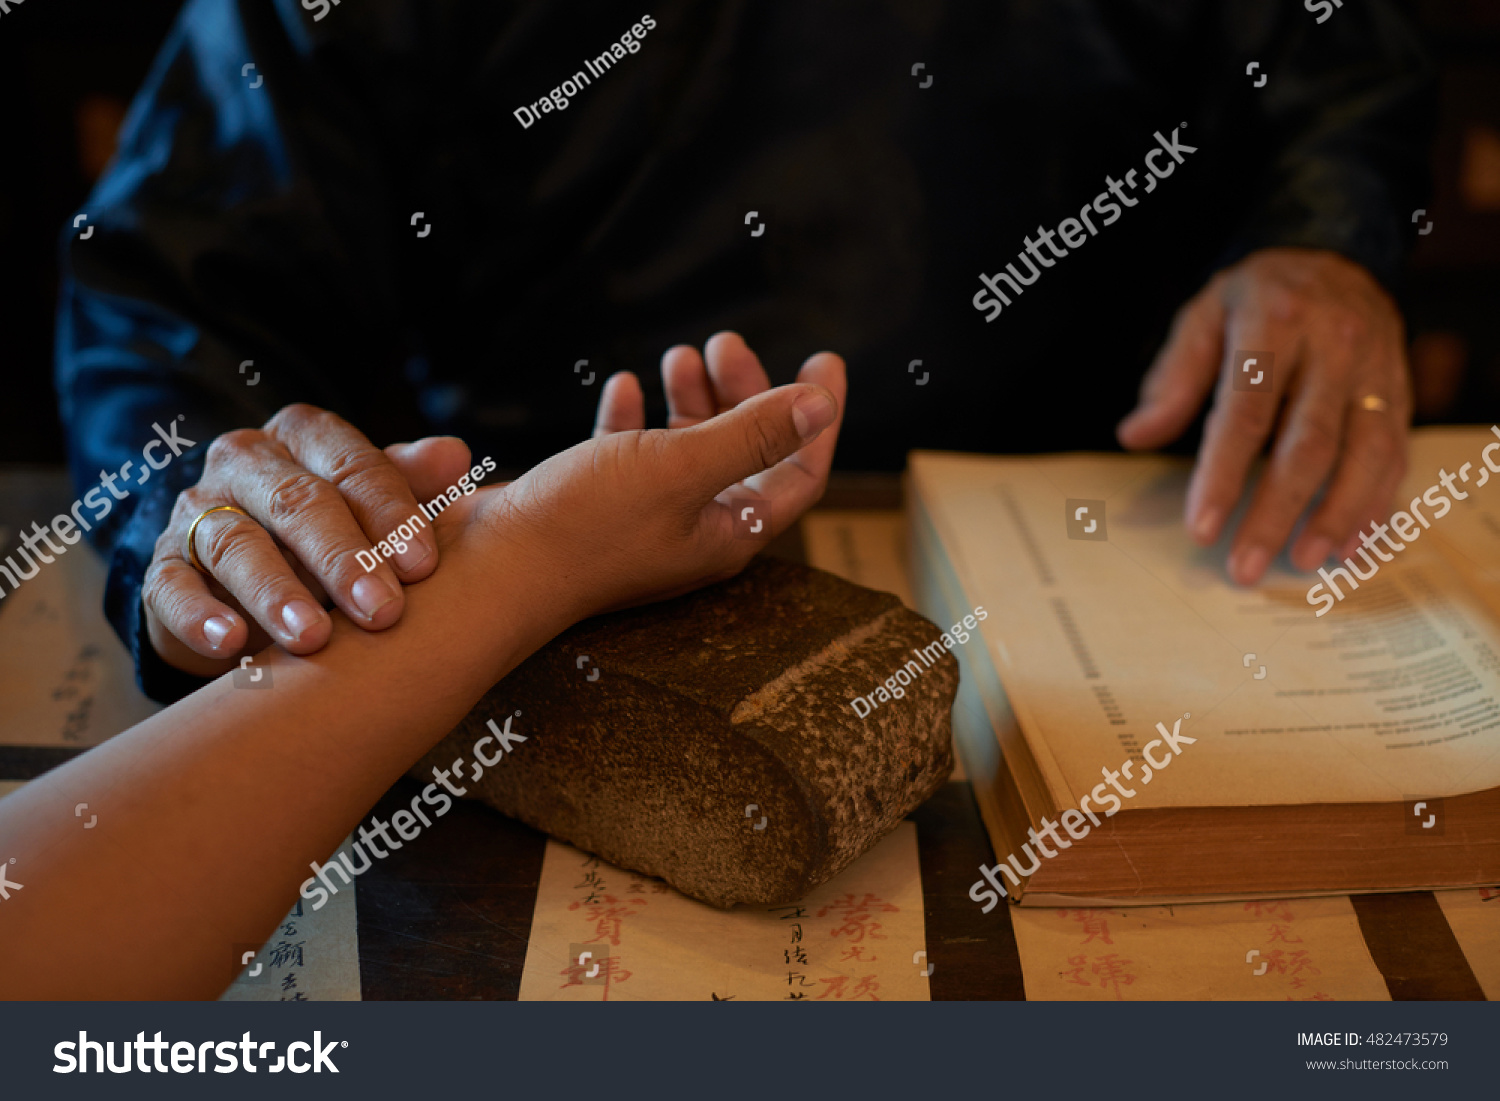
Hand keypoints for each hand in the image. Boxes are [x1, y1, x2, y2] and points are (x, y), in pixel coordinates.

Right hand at [144, 404, 474, 674]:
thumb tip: (456, 455)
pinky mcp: (163, 565)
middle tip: (382, 611)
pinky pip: (173, 586)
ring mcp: (199, 511)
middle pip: (297, 502)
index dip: (390, 515)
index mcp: (305, 437)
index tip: (422, 567)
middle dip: (343, 559)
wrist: (247, 570)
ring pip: (236, 545)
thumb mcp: (375, 500)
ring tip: (313, 637)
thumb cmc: (335, 528)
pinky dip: (200, 617)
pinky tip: (232, 644)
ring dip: (277, 593)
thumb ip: (412, 479)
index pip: (352, 465)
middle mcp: (247, 462)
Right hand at [475, 332, 845, 624]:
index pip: (801, 473)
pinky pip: (630, 456)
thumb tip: (822, 404)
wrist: (490, 570)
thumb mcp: (681, 467)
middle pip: (745, 452)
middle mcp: (695, 529)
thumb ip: (754, 434)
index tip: (824, 359)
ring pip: (688, 449)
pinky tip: (622, 388)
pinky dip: (634, 418)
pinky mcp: (597, 507)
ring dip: (692, 399)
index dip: (819, 417)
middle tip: (724, 342)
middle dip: (744, 392)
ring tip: (680, 354)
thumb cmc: (586, 525)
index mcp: (730, 531)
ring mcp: (646, 519)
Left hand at [1116, 248, 1411, 584]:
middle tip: (1245, 567)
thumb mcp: (1202, 318)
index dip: (1222, 475)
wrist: (1335, 257)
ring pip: (1364, 454)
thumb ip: (1173, 380)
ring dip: (1336, 517)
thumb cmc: (1255, 300)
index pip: (1245, 412)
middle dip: (1276, 513)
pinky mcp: (1399, 389)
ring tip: (1305, 563)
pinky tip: (1352, 543)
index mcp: (1274, 322)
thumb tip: (1135, 436)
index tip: (1202, 529)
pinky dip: (1376, 503)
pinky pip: (1395, 452)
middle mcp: (1334, 343)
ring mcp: (1375, 368)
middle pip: (1307, 444)